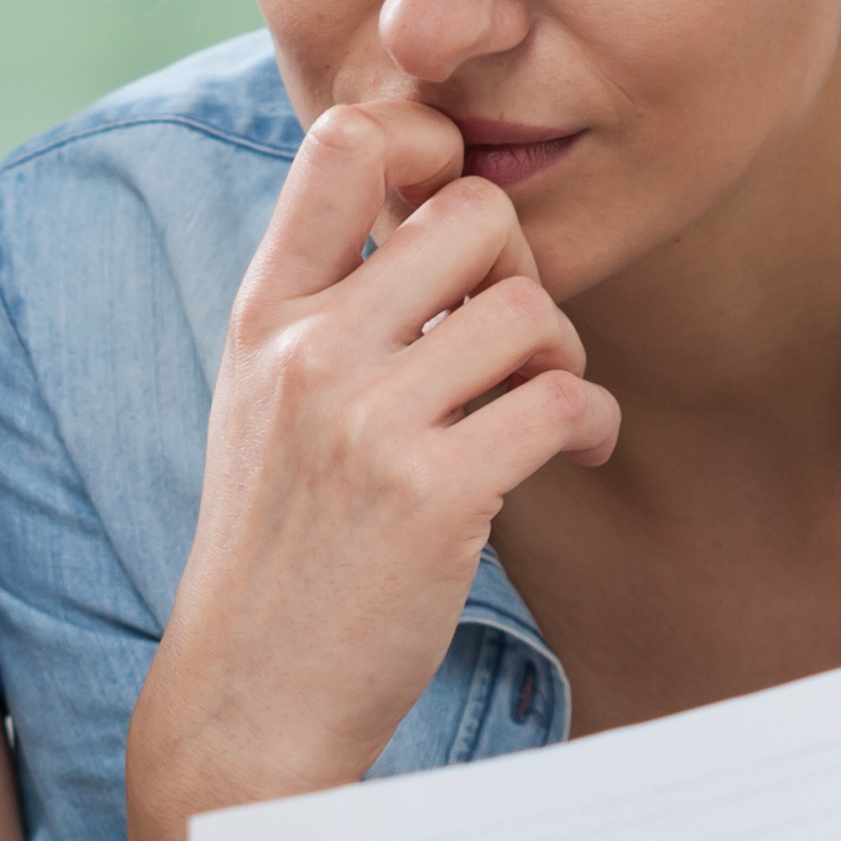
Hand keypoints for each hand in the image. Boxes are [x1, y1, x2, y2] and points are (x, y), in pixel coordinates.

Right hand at [135, 97, 620, 821]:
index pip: (344, 142)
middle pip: (473, 214)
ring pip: (532, 308)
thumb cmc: (281, 550)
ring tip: (543, 408)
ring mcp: (366, 422)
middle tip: (517, 343)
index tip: (459, 226)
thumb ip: (331, 311)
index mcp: (264, 315)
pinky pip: (561, 399)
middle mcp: (308, 352)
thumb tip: (441, 219)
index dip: (428, 147)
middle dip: (522, 271)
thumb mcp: (267, 404)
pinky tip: (571, 451)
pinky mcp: (433, 495)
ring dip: (564, 355)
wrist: (250, 697)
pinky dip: (589, 421)